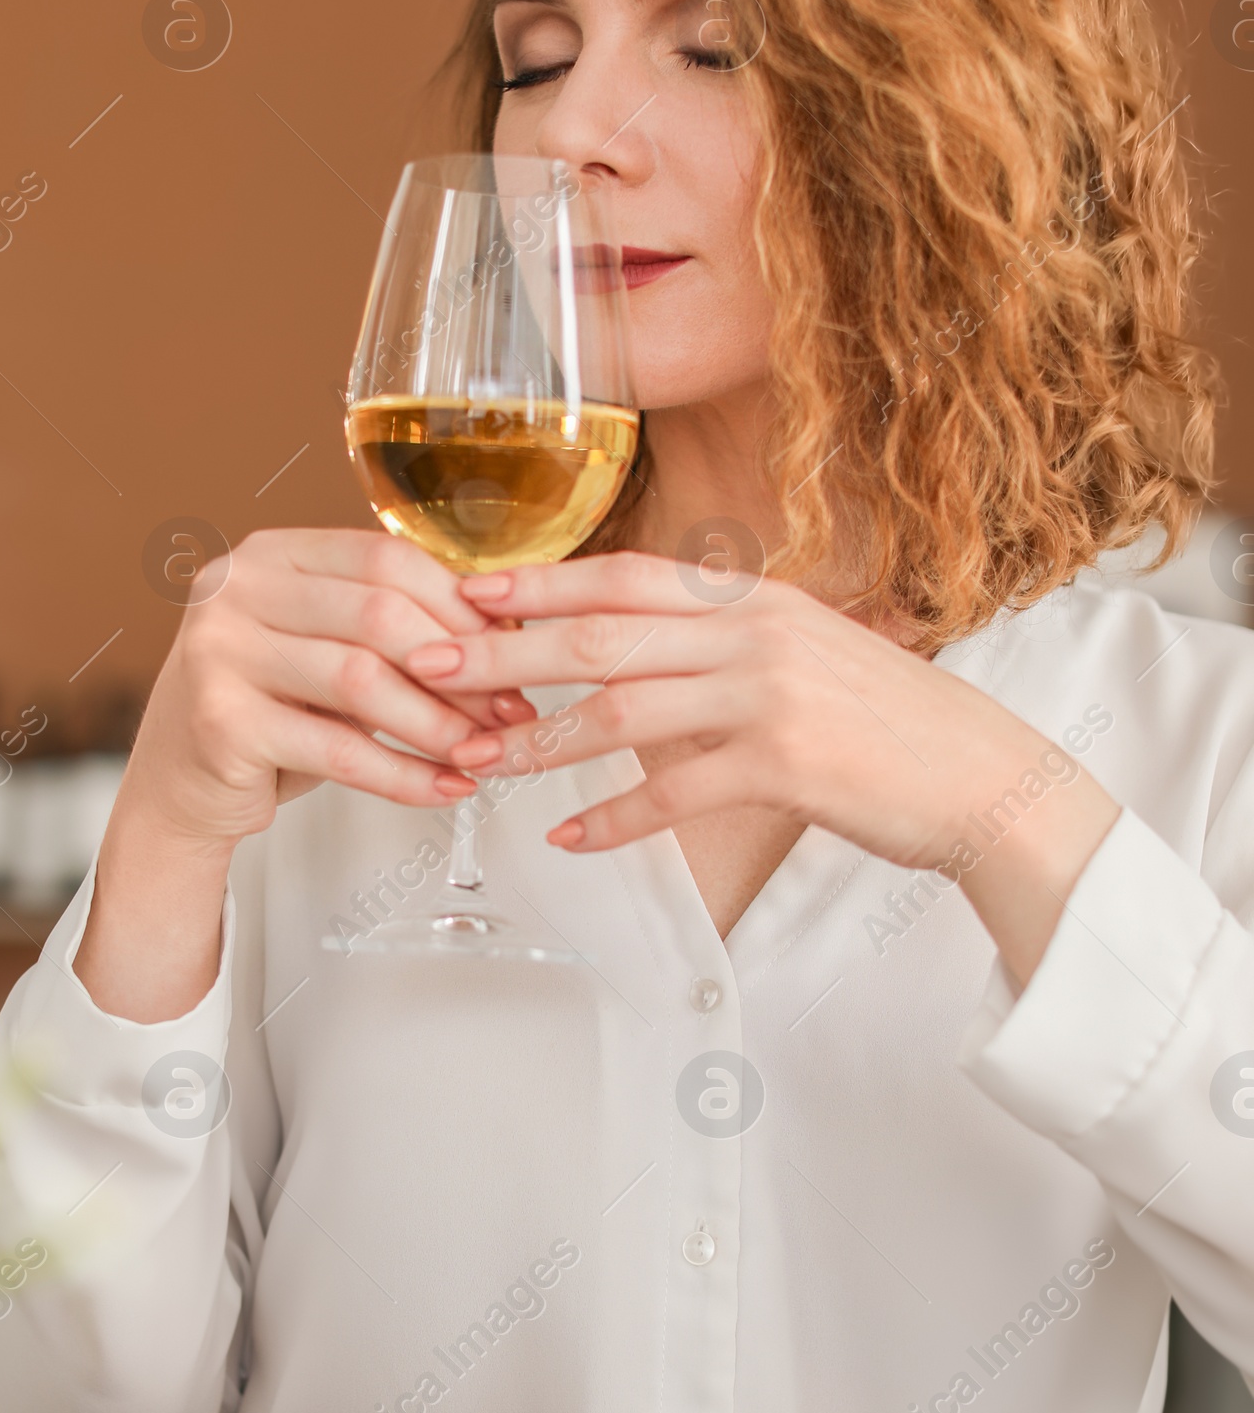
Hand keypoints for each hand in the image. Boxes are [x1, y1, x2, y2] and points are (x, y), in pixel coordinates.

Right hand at [121, 527, 535, 850]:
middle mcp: (235, 589)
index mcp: (270, 554)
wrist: (179, 784)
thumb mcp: (326, 652)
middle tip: (510, 710)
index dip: (458, 605)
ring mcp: (219, 652)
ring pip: (361, 681)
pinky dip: (403, 774)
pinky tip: (445, 787)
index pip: (384, 559)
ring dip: (438, 724)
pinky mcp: (220, 723)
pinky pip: (337, 750)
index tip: (511, 649)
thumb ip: (392, 632)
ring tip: (484, 752)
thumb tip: (504, 642)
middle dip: (459, 667)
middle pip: (377, 614)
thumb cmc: (269, 712)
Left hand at [402, 551, 1120, 988]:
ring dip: (542, 738)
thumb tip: (638, 647)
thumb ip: (722, 645)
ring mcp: (770, 696)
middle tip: (429, 664)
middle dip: (506, 649)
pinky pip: (675, 792)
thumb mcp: (804, 657)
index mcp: (754, 599)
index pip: (625, 575)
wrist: (984, 778)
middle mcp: (756, 633)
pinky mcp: (786, 765)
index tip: (465, 591)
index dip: (539, 582)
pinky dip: (616, 818)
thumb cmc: (887, 725)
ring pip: (624, 709)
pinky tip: (568, 838)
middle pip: (602, 632)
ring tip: (480, 760)